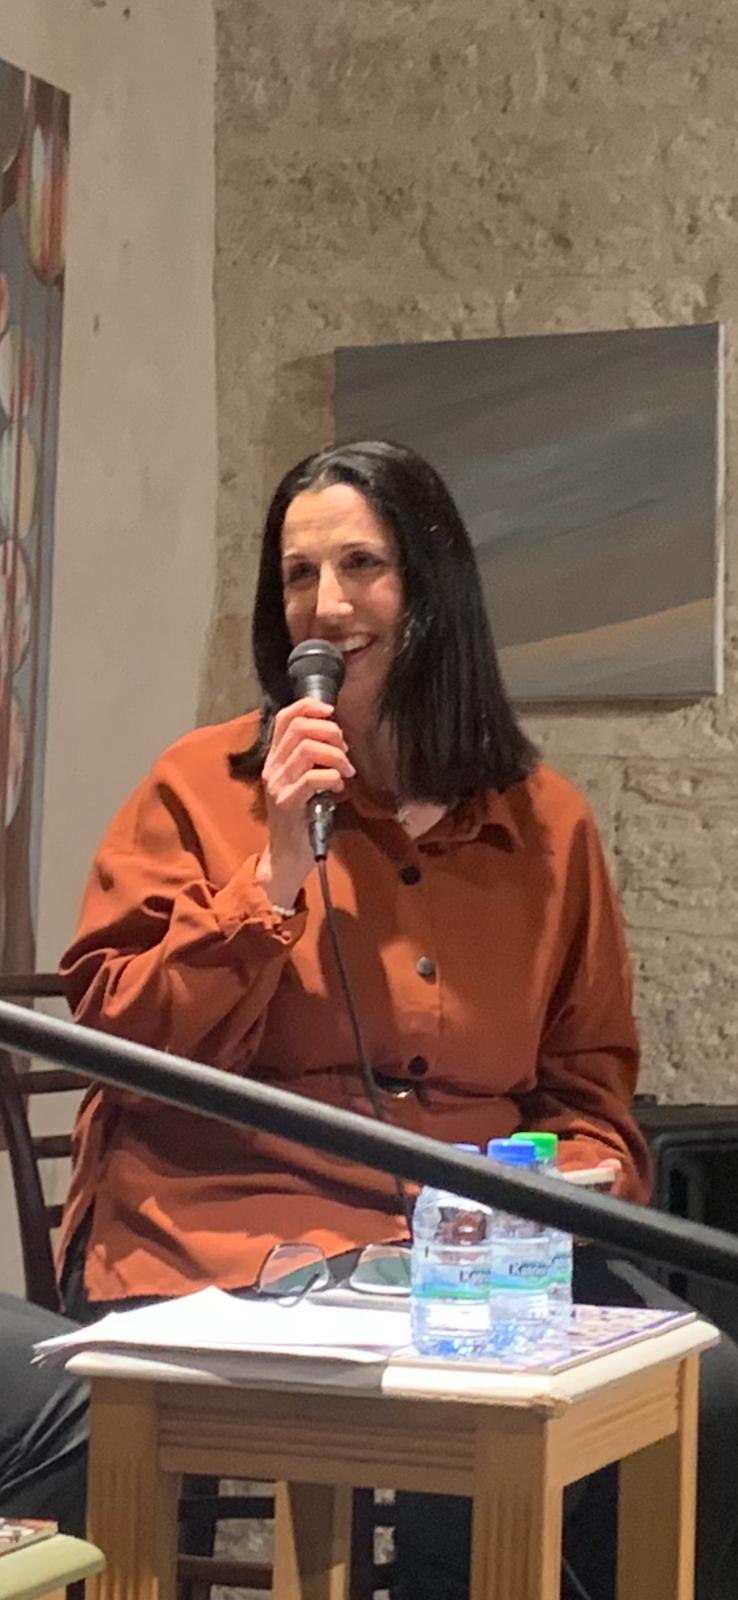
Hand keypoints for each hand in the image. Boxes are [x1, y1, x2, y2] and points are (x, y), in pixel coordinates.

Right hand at [255, 698, 354, 906]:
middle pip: (299, 728)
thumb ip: (313, 760)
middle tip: (345, 750)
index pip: (284, 717)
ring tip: (346, 771)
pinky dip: (332, 777)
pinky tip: (338, 788)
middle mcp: (272, 767)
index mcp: (275, 759)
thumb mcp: (305, 782)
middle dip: (330, 732)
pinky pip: (312, 778)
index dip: (309, 706)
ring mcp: (277, 785)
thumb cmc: (302, 818)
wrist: (287, 856)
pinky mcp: (288, 803)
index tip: (332, 712)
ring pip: (307, 749)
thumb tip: (338, 737)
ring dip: (335, 756)